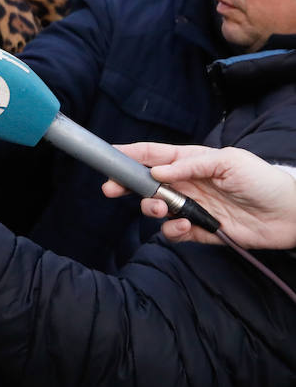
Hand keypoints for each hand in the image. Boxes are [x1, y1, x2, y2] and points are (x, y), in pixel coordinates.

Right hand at [102, 143, 295, 247]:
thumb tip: (157, 171)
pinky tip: (182, 226)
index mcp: (192, 162)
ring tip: (161, 208)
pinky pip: (174, 232)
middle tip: (111, 190)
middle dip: (126, 185)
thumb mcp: (228, 161)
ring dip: (151, 208)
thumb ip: (190, 165)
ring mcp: (192, 207)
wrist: (290, 214)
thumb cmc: (262, 180)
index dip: (130, 154)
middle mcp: (187, 184)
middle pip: (146, 183)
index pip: (155, 155)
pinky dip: (172, 230)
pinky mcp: (201, 230)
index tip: (109, 156)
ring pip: (157, 208)